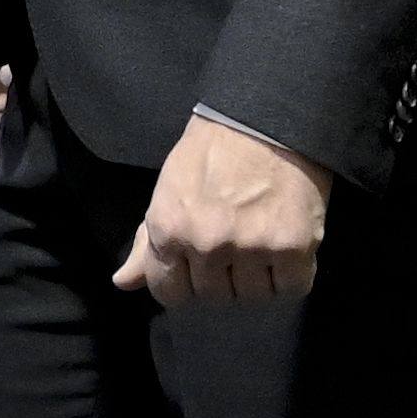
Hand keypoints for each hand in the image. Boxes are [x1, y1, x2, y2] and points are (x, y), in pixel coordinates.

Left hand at [117, 116, 331, 305]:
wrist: (266, 121)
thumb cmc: (211, 152)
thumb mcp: (168, 190)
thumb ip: (148, 241)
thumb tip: (123, 283)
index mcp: (169, 230)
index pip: (169, 292)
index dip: (184, 282)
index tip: (197, 267)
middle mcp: (206, 245)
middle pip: (214, 296)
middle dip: (223, 276)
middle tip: (234, 242)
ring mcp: (251, 248)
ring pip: (253, 296)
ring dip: (258, 277)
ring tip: (260, 241)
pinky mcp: (293, 248)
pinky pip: (291, 288)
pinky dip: (292, 275)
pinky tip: (286, 248)